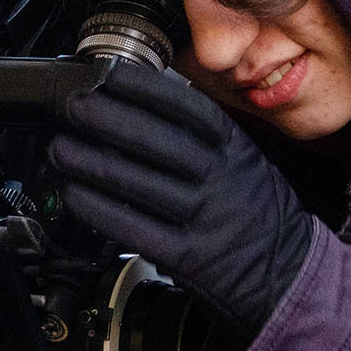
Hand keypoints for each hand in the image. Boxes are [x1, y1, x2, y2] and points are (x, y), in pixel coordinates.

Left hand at [49, 61, 312, 339]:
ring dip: (91, 163)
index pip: (189, 109)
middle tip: (73, 107)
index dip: (146, 89)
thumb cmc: (259, 214)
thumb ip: (207, 138)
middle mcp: (223, 179)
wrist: (290, 275)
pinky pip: (136, 228)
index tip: (110, 74)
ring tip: (61, 148)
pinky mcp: (190, 257)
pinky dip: (100, 210)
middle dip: (108, 120)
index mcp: (237, 150)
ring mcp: (206, 218)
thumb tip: (146, 103)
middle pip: (158, 141)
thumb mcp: (247, 163)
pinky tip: (75, 194)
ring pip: (140, 183)